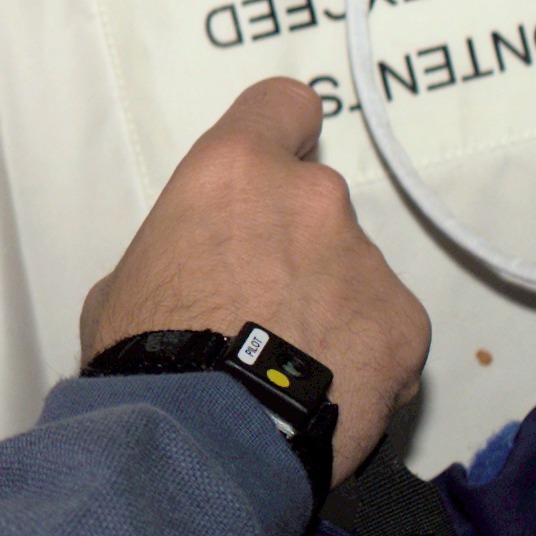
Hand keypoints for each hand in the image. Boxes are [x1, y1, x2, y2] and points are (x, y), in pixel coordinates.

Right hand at [78, 78, 429, 481]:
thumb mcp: (129, 277)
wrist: (205, 431)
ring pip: (353, 272)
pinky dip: (364, 354)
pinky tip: (326, 392)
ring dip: (330, 304)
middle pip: (315, 203)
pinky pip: (386, 329)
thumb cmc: (147, 347)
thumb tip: (200, 273)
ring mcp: (367, 261)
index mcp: (233, 170)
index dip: (282, 131)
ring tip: (293, 365)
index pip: (283, 104)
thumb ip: (181, 247)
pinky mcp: (406, 325)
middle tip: (261, 304)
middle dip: (296, 246)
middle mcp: (311, 198)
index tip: (275, 166)